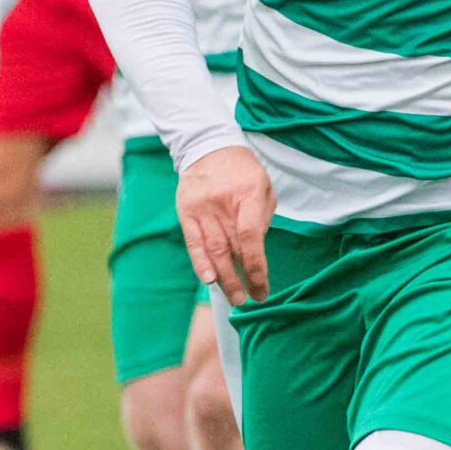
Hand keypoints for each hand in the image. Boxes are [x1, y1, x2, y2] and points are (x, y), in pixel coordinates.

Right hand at [178, 144, 275, 303]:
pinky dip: (200, 263)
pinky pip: (193, 242)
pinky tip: (208, 280)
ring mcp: (201, 209)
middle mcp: (222, 204)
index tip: (263, 286)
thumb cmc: (243, 172)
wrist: (209, 148)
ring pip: (212, 249)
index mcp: (248, 194)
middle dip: (241, 279)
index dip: (256, 266)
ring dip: (223, 277)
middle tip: (249, 300)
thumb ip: (262, 218)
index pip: (250, 238)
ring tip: (234, 297)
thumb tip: (257, 252)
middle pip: (231, 248)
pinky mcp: (186, 213)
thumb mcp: (264, 187)